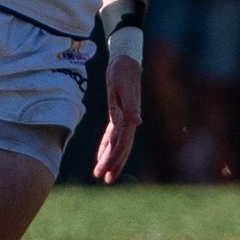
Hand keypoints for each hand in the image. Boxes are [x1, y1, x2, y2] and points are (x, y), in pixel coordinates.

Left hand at [96, 51, 141, 183]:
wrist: (125, 60)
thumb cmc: (124, 72)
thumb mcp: (124, 86)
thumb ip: (131, 104)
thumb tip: (138, 122)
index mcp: (129, 118)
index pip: (122, 143)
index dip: (115, 158)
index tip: (107, 172)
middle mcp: (128, 121)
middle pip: (121, 147)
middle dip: (114, 164)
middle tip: (105, 179)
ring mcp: (123, 118)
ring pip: (116, 144)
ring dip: (110, 158)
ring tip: (101, 174)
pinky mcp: (118, 114)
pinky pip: (112, 135)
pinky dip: (107, 146)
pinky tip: (101, 156)